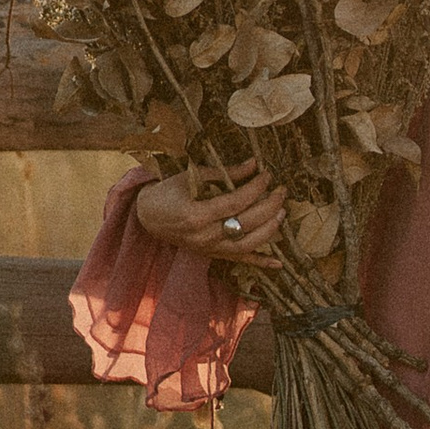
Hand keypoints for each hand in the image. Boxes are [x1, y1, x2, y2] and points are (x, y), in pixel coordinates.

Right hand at [133, 164, 287, 258]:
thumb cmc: (168, 193)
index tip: (268, 175)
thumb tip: (253, 164)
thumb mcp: (192, 178)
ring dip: (269, 229)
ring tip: (281, 212)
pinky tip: (277, 263)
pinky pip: (239, 261)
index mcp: (197, 215)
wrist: (147, 217)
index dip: (256, 188)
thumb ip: (224, 173)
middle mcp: (205, 236)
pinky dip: (260, 262)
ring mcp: (209, 249)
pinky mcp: (212, 255)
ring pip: (248, 244)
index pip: (236, 202)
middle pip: (246, 223)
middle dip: (269, 205)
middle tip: (281, 190)